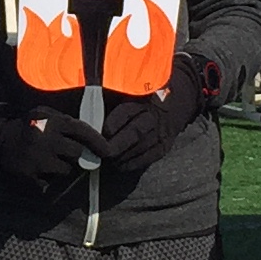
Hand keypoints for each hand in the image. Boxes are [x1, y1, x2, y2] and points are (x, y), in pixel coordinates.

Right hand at [0, 104, 108, 188]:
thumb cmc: (29, 126)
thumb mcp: (45, 114)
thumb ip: (67, 123)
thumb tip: (95, 136)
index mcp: (52, 121)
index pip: (83, 131)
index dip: (98, 142)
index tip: (108, 151)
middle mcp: (46, 139)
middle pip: (78, 153)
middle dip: (80, 156)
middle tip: (76, 157)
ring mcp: (38, 158)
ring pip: (66, 170)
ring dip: (64, 168)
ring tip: (52, 160)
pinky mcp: (30, 174)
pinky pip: (50, 182)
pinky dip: (48, 178)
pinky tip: (40, 169)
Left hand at [99, 72, 215, 170]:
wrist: (173, 105)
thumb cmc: (141, 100)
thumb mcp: (128, 94)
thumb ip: (111, 100)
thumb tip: (87, 105)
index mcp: (141, 100)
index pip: (126, 112)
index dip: (113, 123)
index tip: (102, 132)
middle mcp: (152, 117)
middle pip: (134, 132)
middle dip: (117, 144)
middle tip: (103, 152)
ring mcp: (160, 133)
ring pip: (140, 147)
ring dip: (122, 156)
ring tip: (107, 160)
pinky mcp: (164, 146)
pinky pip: (148, 158)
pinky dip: (133, 163)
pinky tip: (120, 165)